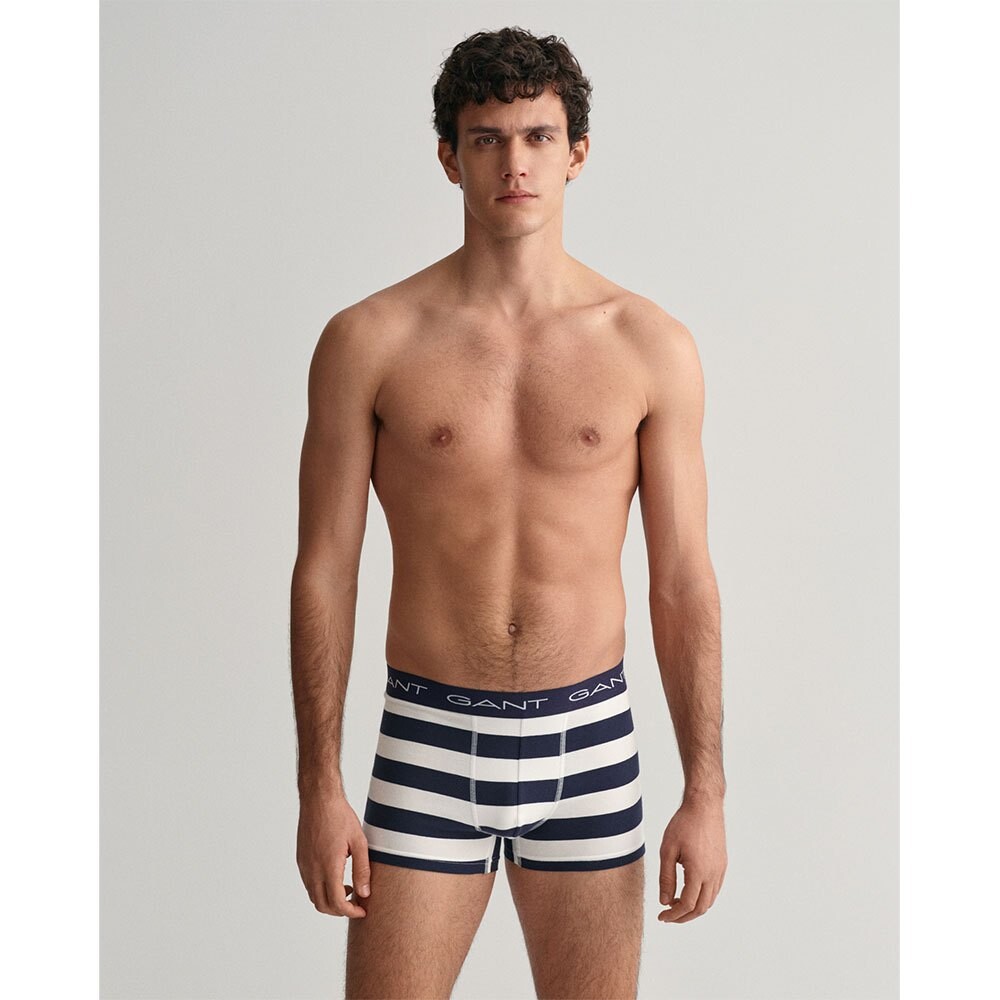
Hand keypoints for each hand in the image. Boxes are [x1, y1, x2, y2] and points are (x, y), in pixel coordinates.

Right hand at [296, 790, 370, 917]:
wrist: (318, 799)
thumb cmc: (340, 816)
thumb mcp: (359, 841)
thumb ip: (363, 869)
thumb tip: (365, 893)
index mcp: (328, 866)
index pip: (337, 903)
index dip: (351, 912)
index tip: (362, 910)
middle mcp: (313, 870)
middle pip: (323, 905)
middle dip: (340, 911)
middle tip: (356, 903)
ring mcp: (304, 865)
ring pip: (314, 896)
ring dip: (330, 901)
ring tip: (348, 889)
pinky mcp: (301, 860)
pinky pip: (309, 884)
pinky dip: (321, 889)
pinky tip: (335, 876)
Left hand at [658, 796, 726, 922]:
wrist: (704, 806)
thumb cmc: (684, 824)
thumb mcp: (667, 850)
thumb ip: (666, 878)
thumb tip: (664, 901)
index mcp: (698, 872)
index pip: (687, 905)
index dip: (673, 915)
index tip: (661, 917)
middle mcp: (713, 874)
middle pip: (701, 908)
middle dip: (683, 916)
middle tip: (668, 916)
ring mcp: (720, 870)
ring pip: (710, 900)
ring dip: (694, 907)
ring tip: (676, 903)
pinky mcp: (723, 864)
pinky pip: (715, 889)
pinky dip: (702, 897)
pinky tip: (689, 890)